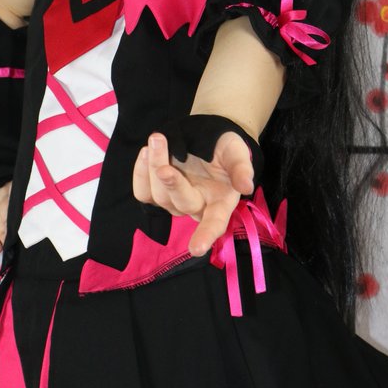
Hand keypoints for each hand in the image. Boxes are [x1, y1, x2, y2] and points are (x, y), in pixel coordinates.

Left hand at [132, 131, 253, 256]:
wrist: (208, 138)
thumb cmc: (226, 150)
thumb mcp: (237, 153)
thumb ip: (241, 168)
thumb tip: (246, 186)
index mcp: (220, 203)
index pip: (214, 224)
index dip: (206, 236)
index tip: (196, 249)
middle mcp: (196, 206)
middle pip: (181, 204)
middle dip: (172, 181)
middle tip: (166, 148)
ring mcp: (174, 201)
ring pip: (159, 197)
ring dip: (154, 167)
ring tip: (157, 139)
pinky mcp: (157, 192)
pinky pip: (143, 193)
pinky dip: (140, 174)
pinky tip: (146, 152)